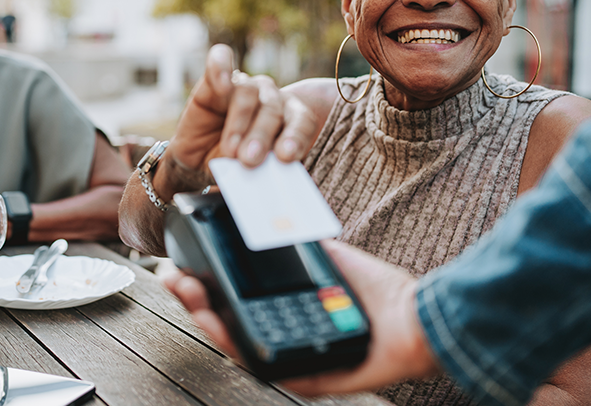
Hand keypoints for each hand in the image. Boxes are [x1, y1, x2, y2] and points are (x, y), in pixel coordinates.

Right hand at [157, 44, 318, 195]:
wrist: (198, 161)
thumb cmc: (232, 166)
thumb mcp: (251, 173)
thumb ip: (264, 169)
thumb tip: (271, 173)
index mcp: (289, 119)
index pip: (302, 120)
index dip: (296, 136)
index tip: (286, 156)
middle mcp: (270, 98)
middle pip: (273, 109)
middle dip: (262, 136)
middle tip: (249, 161)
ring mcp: (243, 86)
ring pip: (248, 93)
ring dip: (239, 123)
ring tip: (230, 150)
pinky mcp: (214, 80)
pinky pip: (220, 60)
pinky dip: (220, 69)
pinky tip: (222, 85)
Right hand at [163, 240, 440, 396]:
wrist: (417, 317)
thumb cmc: (379, 293)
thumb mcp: (329, 258)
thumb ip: (297, 241)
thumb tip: (263, 212)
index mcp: (285, 312)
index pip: (235, 302)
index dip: (205, 286)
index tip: (181, 266)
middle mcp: (284, 336)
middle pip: (227, 323)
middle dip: (194, 301)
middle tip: (173, 279)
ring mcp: (292, 359)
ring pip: (236, 345)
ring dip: (206, 321)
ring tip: (189, 297)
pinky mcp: (306, 379)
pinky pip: (265, 366)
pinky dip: (238, 347)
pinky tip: (219, 328)